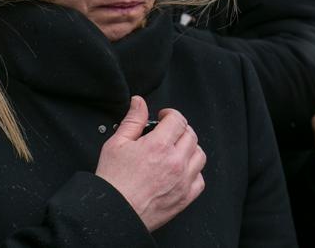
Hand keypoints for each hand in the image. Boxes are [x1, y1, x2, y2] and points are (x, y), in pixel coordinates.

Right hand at [95, 96, 205, 231]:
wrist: (115, 212)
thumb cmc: (114, 181)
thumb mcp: (117, 143)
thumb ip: (133, 120)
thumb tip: (139, 103)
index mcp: (159, 146)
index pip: (177, 120)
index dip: (170, 114)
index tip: (163, 117)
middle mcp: (175, 162)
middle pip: (191, 135)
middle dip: (179, 129)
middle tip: (168, 132)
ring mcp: (182, 181)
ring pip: (199, 155)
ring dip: (189, 148)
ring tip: (175, 149)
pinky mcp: (184, 198)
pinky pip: (200, 179)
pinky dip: (194, 171)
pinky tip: (181, 170)